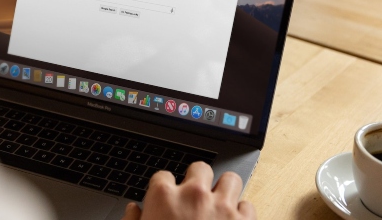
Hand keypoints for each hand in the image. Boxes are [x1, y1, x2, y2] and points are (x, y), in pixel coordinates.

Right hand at [122, 162, 255, 219]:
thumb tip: (133, 210)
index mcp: (163, 197)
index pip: (162, 175)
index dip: (164, 188)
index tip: (166, 197)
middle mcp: (194, 195)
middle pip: (200, 168)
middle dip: (197, 179)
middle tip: (195, 195)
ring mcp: (222, 207)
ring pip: (231, 179)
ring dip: (225, 189)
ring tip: (218, 203)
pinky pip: (248, 205)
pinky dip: (242, 212)